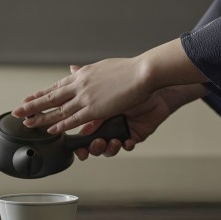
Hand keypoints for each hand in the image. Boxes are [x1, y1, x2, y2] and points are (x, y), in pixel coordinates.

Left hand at [13, 56, 152, 134]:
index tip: (28, 98)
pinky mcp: (94, 109)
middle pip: (51, 97)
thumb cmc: (128, 69)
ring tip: (26, 122)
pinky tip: (49, 129)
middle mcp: (80, 84)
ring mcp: (85, 97)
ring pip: (57, 110)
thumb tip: (74, 69)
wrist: (142, 72)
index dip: (41, 93)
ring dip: (40, 117)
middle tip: (17, 111)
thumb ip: (86, 72)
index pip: (57, 86)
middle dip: (33, 105)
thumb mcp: (102, 67)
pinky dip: (60, 125)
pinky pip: (72, 119)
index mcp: (82, 74)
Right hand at [73, 84, 208, 159]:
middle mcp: (108, 124)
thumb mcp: (102, 84)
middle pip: (94, 144)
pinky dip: (126, 145)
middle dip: (90, 148)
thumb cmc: (128, 81)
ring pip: (109, 149)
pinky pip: (129, 145)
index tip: (68, 143)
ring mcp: (121, 130)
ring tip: (108, 142)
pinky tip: (126, 141)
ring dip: (107, 149)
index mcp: (97, 114)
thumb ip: (84, 85)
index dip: (76, 140)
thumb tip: (70, 69)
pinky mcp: (135, 133)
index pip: (82, 131)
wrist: (151, 80)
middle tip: (86, 149)